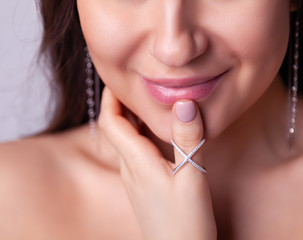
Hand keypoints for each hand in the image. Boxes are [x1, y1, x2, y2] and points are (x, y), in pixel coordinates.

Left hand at [98, 87, 216, 239]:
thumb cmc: (185, 223)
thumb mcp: (192, 179)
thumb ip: (188, 141)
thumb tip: (184, 103)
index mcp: (136, 161)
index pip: (111, 122)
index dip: (110, 98)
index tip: (117, 77)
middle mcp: (130, 168)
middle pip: (115, 128)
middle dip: (120, 103)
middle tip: (136, 82)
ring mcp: (135, 178)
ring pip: (126, 140)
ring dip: (132, 118)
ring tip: (149, 101)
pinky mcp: (144, 185)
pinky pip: (136, 152)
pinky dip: (142, 134)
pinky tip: (159, 132)